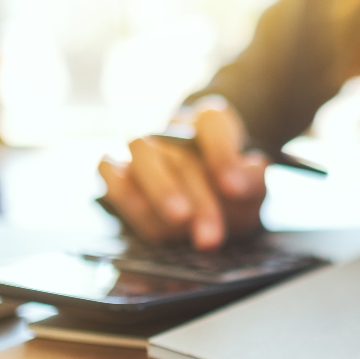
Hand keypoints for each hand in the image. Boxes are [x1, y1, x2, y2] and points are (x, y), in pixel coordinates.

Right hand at [98, 96, 268, 249]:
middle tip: (211, 237)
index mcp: (209, 122)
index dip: (223, 153)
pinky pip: (108, 168)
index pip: (212, 120)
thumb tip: (240, 181)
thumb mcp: (251, 188)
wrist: (208, 199)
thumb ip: (252, 182)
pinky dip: (120, 186)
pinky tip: (140, 210)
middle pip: (182, 155)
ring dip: (161, 190)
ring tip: (180, 221)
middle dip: (200, 202)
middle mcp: (174, 129)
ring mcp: (145, 146)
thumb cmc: (230, 190)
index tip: (235, 188)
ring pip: (142, 153)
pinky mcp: (118, 168)